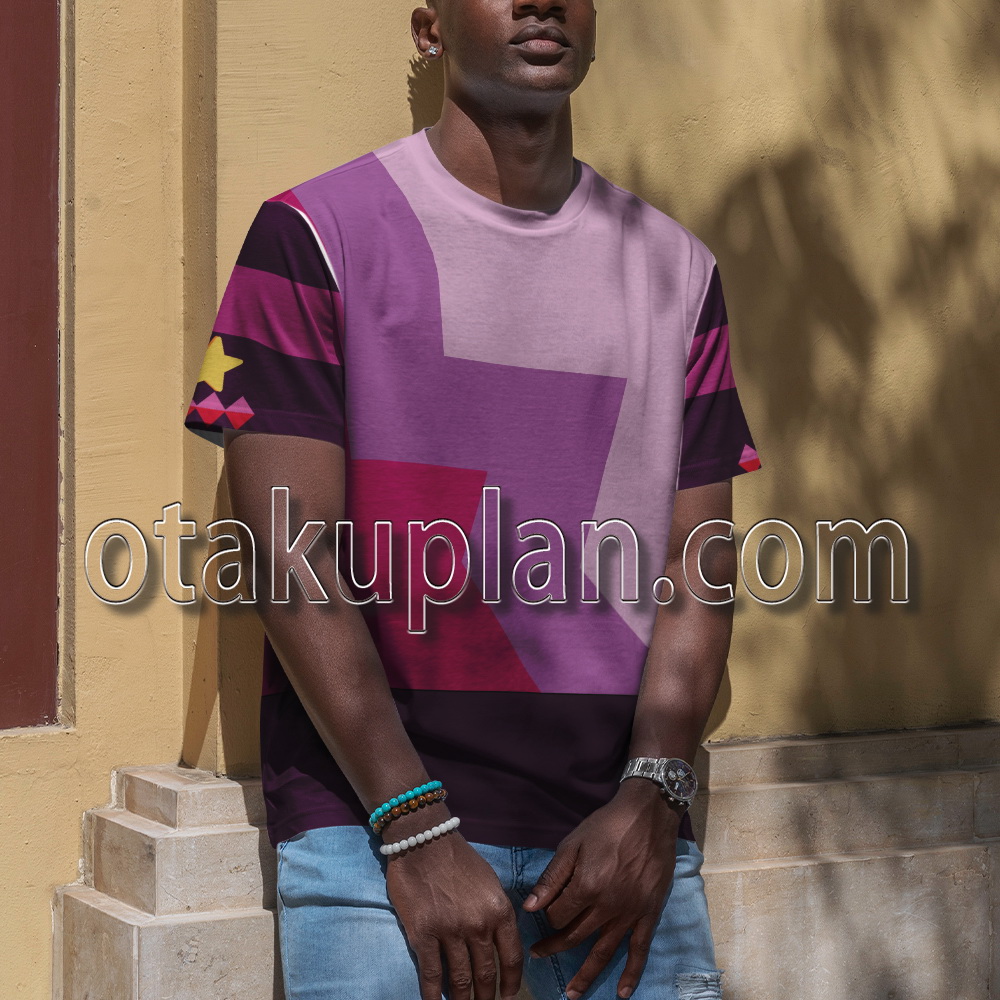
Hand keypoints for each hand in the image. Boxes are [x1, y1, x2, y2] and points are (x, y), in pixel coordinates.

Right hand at [384, 805, 523, 999]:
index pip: (512, 958)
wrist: (424, 840)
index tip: (508, 998)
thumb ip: (497, 911)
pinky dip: (433, 996)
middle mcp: (479, 924)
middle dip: (488, 998)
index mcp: (499, 910)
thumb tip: (502, 940)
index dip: (511, 984)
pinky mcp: (423, 934)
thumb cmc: (458, 859)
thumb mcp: (490, 882)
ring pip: (460, 980)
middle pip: (487, 974)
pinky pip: (431, 975)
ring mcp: (451, 931)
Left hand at [522, 780, 682, 998]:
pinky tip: (621, 993)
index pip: (558, 916)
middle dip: (554, 947)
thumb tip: (530, 908)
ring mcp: (630, 913)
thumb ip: (552, 878)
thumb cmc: (606, 826)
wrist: (647, 816)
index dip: (546, 916)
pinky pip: (639, 949)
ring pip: (604, 951)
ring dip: (586, 974)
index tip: (544, 910)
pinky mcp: (649, 913)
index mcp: (587, 887)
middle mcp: (608, 907)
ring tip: (572, 995)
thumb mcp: (573, 844)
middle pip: (575, 936)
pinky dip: (631, 974)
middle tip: (538, 955)